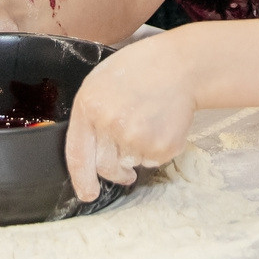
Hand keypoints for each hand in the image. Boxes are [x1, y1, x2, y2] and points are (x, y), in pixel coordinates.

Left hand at [63, 36, 197, 203]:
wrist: (181, 65)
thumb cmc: (142, 68)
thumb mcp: (102, 81)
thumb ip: (90, 114)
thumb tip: (89, 149)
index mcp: (89, 106)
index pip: (77, 154)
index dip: (82, 179)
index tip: (87, 193)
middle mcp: (109, 124)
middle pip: (105, 166)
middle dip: (115, 171)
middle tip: (125, 169)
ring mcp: (135, 137)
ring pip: (130, 162)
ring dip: (136, 152)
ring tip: (148, 123)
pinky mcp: (160, 147)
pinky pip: (152, 161)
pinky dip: (156, 149)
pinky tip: (161, 125)